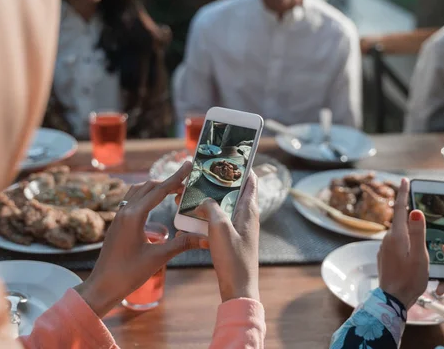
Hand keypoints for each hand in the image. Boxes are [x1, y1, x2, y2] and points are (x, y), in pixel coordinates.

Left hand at [75, 162, 207, 316]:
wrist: (102, 287)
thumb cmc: (128, 273)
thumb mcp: (158, 257)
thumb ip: (182, 243)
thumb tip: (206, 238)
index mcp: (134, 215)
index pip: (160, 190)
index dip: (177, 177)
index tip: (188, 164)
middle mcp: (125, 211)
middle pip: (149, 187)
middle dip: (168, 182)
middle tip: (187, 182)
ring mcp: (119, 217)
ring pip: (138, 191)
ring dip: (155, 188)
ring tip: (172, 191)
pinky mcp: (117, 224)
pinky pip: (131, 201)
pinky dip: (145, 196)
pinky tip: (153, 205)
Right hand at [193, 173, 259, 302]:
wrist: (238, 288)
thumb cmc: (233, 258)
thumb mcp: (219, 228)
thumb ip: (211, 208)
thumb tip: (203, 201)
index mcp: (248, 209)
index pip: (250, 179)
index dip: (242, 165)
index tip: (228, 155)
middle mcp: (246, 215)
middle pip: (234, 190)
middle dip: (219, 181)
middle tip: (202, 173)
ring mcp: (239, 227)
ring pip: (224, 205)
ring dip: (210, 199)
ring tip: (192, 193)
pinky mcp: (231, 238)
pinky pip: (219, 220)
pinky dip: (207, 216)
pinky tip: (193, 218)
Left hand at [378, 179, 428, 309]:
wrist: (392, 300)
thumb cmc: (410, 280)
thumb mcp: (419, 256)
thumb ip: (418, 233)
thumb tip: (415, 211)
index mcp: (396, 236)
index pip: (400, 208)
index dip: (403, 193)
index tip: (405, 180)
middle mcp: (387, 239)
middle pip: (399, 219)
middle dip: (407, 209)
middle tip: (416, 198)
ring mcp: (384, 249)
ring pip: (397, 232)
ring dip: (406, 226)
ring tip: (418, 224)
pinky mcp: (385, 257)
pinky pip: (395, 242)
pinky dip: (404, 238)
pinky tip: (411, 245)